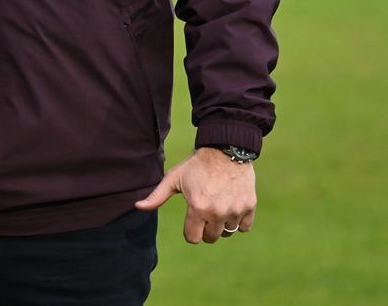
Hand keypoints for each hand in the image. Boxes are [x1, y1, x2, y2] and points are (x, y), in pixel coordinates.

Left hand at [135, 147, 256, 243]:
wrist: (225, 149)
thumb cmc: (196, 165)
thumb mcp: (173, 178)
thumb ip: (156, 196)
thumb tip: (137, 206)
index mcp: (198, 207)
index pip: (193, 238)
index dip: (190, 231)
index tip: (191, 221)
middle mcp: (218, 212)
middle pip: (210, 238)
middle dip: (205, 228)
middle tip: (204, 212)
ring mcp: (236, 210)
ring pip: (227, 232)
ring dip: (222, 224)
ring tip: (217, 206)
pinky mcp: (249, 206)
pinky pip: (244, 227)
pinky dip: (238, 221)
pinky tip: (230, 207)